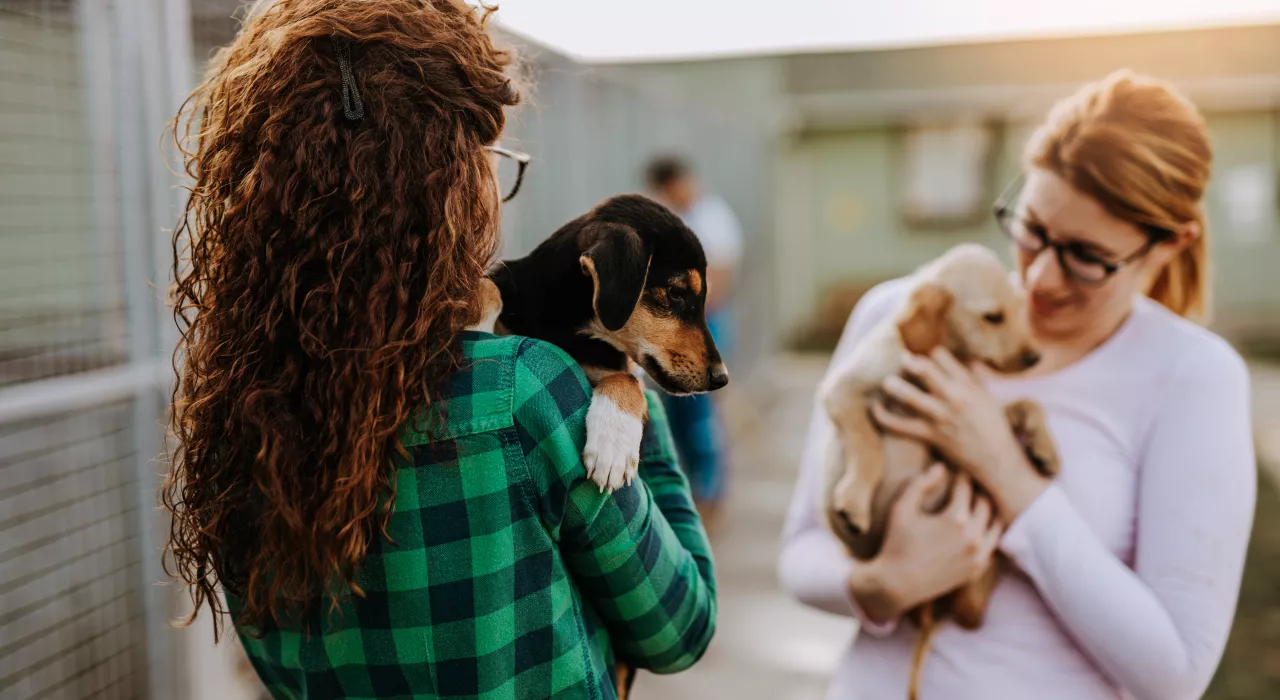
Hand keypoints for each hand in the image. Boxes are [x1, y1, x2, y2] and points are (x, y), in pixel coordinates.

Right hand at [848, 465, 1001, 620]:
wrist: (897, 584)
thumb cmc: (896, 543)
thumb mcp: (902, 509)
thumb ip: (920, 484)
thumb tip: (940, 467)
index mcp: (955, 519)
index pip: (966, 487)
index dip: (961, 475)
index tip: (957, 469)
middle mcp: (972, 536)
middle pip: (985, 503)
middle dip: (977, 491)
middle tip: (969, 484)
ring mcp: (978, 555)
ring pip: (995, 524)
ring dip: (987, 511)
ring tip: (976, 502)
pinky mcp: (977, 569)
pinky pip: (991, 544)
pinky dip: (987, 532)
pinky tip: (977, 525)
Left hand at [870, 348, 1047, 517]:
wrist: (996, 458)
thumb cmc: (992, 425)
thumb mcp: (987, 395)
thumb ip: (972, 376)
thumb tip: (961, 359)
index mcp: (967, 384)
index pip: (941, 356)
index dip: (927, 352)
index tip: (920, 354)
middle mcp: (953, 397)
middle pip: (925, 370)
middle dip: (908, 361)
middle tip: (900, 360)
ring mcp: (940, 417)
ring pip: (910, 397)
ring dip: (894, 386)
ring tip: (887, 382)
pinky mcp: (930, 435)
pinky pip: (900, 426)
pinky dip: (883, 417)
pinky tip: (875, 407)